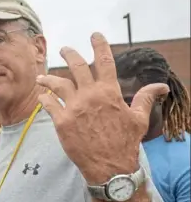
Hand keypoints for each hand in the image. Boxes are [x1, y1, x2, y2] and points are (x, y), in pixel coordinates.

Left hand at [36, 32, 169, 183]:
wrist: (109, 166)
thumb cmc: (125, 142)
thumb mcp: (139, 118)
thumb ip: (145, 98)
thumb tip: (161, 86)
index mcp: (109, 92)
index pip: (104, 61)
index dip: (99, 45)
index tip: (95, 35)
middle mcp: (90, 95)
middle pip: (76, 67)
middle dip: (69, 54)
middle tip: (65, 49)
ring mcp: (74, 108)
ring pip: (58, 84)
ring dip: (48, 78)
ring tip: (41, 77)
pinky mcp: (62, 122)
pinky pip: (49, 104)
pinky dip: (44, 98)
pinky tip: (41, 96)